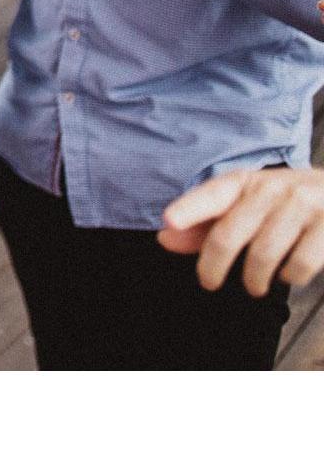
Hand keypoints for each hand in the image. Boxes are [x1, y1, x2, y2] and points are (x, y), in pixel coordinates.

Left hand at [159, 166, 323, 295]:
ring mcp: (303, 204)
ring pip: (263, 252)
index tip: (169, 220)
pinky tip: (289, 274)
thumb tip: (166, 239)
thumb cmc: (285, 204)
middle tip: (208, 282)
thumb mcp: (246, 205)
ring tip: (253, 285)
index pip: (212, 194)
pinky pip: (300, 262)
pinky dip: (291, 275)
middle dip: (213, 264)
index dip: (190, 208)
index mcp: (245, 182)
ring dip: (254, 277)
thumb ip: (206, 224)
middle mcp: (272, 188)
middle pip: (230, 232)